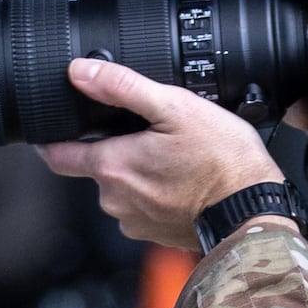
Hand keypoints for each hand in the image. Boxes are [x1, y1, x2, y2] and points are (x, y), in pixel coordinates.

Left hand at [38, 60, 285, 250]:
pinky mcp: (157, 236)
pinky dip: (159, 198)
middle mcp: (114, 199)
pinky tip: (184, 187)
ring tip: (175, 164)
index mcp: (111, 165)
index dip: (52, 141)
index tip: (53, 134)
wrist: (255, 213)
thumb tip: (82, 72)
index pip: (56, 155)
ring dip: (140, 179)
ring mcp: (135, 222)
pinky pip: (146, 212)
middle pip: (97, 170)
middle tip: (152, 141)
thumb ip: (124, 87)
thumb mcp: (177, 108)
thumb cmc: (223, 163)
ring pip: (123, 192)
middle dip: (117, 155)